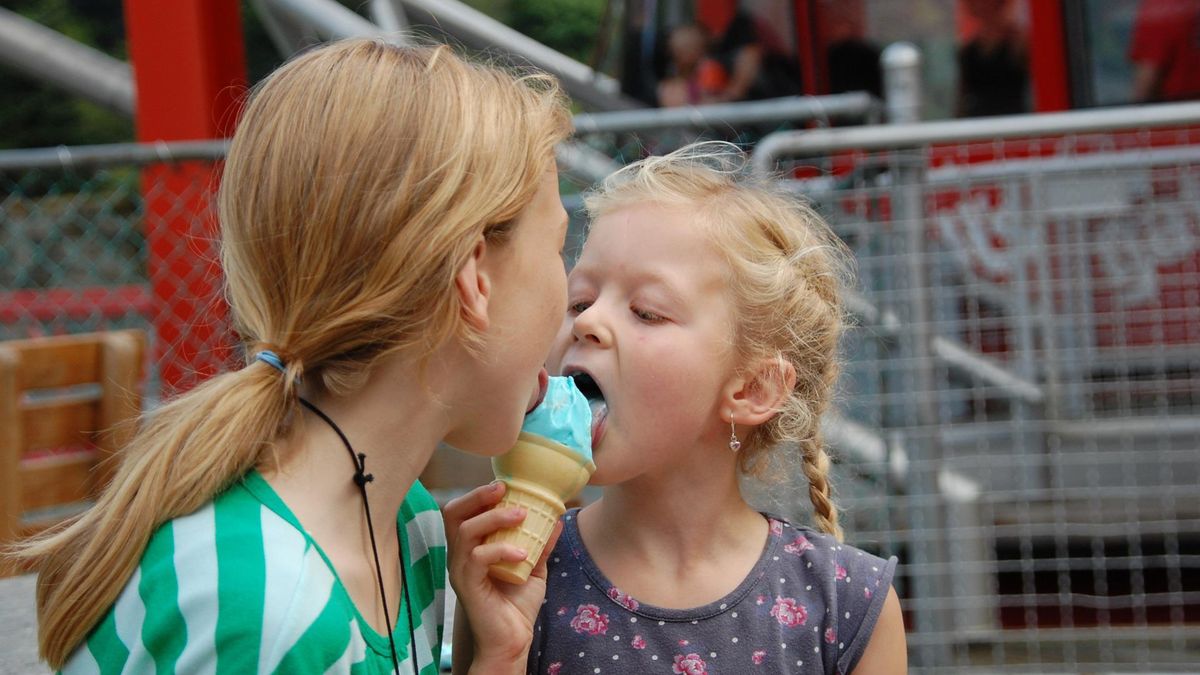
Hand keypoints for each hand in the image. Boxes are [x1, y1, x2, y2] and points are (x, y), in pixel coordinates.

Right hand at [444, 481, 561, 671]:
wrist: (512, 641)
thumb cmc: (517, 606)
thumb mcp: (534, 568)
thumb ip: (541, 543)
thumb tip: (557, 517)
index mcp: (470, 547)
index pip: (463, 511)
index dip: (479, 494)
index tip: (506, 484)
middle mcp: (459, 556)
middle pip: (453, 513)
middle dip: (477, 496)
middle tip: (503, 488)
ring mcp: (460, 570)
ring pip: (465, 531)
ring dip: (494, 518)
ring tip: (522, 515)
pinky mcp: (466, 586)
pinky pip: (477, 559)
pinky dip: (500, 550)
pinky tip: (522, 553)